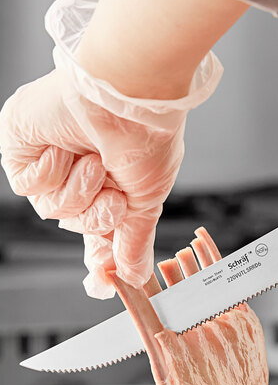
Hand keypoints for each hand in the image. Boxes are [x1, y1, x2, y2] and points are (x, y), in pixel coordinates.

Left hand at [0, 0, 241, 297]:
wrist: (127, 100)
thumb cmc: (146, 140)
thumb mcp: (146, 202)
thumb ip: (135, 241)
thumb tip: (136, 276)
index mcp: (113, 186)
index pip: (100, 230)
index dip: (100, 257)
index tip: (100, 284)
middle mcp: (82, 175)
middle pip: (78, 225)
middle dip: (100, 214)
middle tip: (116, 193)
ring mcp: (53, 162)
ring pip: (54, 209)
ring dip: (80, 190)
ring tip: (95, 160)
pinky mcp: (24, 148)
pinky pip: (30, 186)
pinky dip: (54, 172)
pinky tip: (67, 147)